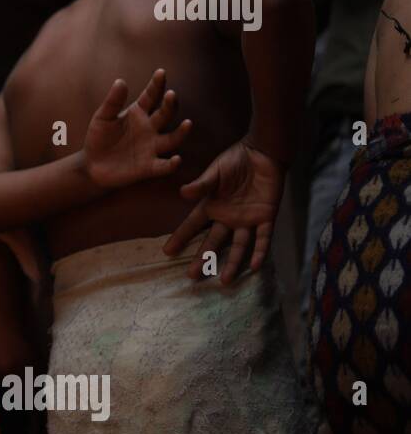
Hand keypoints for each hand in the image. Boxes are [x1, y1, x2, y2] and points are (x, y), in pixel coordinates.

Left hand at [83, 69, 191, 189]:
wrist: (92, 165)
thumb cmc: (99, 138)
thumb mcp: (102, 118)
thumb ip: (112, 102)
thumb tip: (120, 81)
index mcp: (138, 113)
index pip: (151, 96)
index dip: (157, 84)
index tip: (160, 72)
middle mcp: (150, 128)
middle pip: (165, 114)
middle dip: (170, 104)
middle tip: (171, 95)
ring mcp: (152, 147)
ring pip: (172, 138)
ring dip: (181, 132)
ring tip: (187, 123)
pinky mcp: (149, 167)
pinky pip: (164, 165)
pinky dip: (171, 164)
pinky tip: (177, 160)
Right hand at [163, 139, 285, 283]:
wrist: (262, 152)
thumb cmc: (235, 160)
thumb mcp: (215, 172)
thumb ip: (201, 185)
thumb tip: (182, 193)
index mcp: (212, 206)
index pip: (192, 225)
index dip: (180, 238)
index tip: (167, 252)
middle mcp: (228, 218)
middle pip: (213, 242)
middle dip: (202, 259)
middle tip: (192, 276)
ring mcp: (247, 220)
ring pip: (238, 246)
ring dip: (232, 263)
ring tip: (224, 281)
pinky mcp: (266, 217)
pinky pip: (263, 238)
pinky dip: (259, 251)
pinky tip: (254, 266)